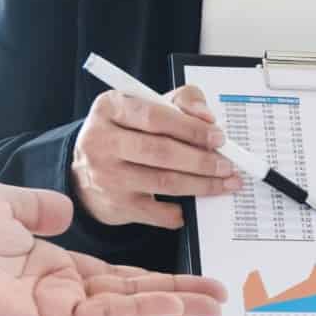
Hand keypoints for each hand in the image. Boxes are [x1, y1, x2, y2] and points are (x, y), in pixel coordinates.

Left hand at [0, 178, 227, 315]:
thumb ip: (36, 207)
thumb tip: (65, 209)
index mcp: (40, 262)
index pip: (108, 271)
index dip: (149, 273)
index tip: (185, 274)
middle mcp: (52, 291)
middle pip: (129, 293)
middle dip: (177, 294)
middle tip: (219, 295)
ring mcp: (53, 312)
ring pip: (127, 308)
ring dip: (173, 305)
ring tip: (215, 304)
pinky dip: (145, 313)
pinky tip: (177, 306)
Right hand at [71, 84, 242, 228]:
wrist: (88, 171)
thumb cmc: (127, 133)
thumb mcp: (145, 106)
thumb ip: (179, 102)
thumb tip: (207, 117)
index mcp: (110, 108)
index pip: (155, 116)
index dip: (191, 128)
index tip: (218, 137)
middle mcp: (103, 141)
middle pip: (161, 151)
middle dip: (201, 160)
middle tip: (227, 165)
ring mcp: (107, 176)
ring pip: (164, 182)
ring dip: (201, 185)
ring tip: (224, 183)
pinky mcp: (116, 205)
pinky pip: (158, 213)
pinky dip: (180, 212)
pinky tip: (191, 207)